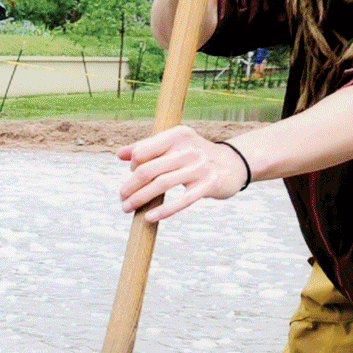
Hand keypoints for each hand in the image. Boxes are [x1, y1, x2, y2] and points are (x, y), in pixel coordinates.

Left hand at [116, 126, 250, 220]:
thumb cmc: (195, 156)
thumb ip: (147, 147)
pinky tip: (149, 217)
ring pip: (160, 185)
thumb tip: (120, 154)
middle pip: (147, 170)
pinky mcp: (208, 185)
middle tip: (122, 198)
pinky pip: (182, 200)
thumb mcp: (174, 145)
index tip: (133, 176)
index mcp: (177, 135)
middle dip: (130, 187)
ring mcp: (199, 167)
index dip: (132, 167)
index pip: (142, 152)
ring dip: (140, 199)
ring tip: (127, 208)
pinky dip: (164, 210)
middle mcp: (188, 149)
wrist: (233, 164)